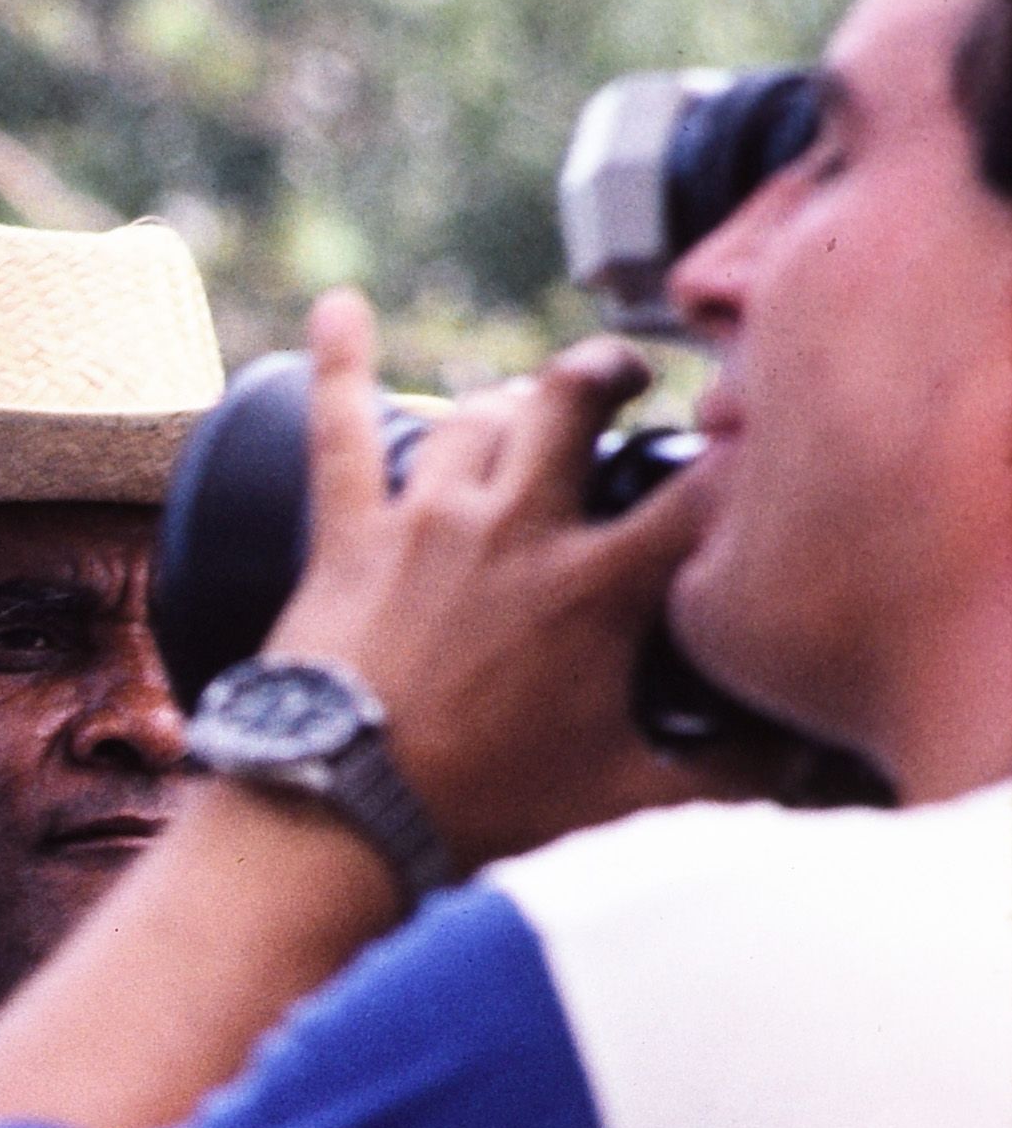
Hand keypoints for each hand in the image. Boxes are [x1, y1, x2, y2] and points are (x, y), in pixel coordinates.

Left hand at [273, 287, 747, 871]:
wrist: (331, 819)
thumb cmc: (476, 812)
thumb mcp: (623, 798)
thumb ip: (722, 775)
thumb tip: (796, 769)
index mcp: (597, 586)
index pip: (698, 492)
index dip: (736, 460)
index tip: (752, 452)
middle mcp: (514, 530)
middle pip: (576, 401)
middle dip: (611, 375)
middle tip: (626, 383)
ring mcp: (425, 524)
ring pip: (480, 412)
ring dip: (511, 399)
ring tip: (530, 403)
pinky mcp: (346, 537)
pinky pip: (339, 430)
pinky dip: (338, 364)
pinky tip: (335, 309)